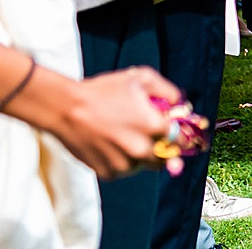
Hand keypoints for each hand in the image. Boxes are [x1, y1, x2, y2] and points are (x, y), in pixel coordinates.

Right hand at [55, 66, 183, 178]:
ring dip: (140, 156)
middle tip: (153, 139)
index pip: (181, 140)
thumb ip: (167, 91)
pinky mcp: (107, 172)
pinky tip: (111, 145)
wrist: (66, 108)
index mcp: (153, 126)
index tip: (185, 139)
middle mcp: (141, 149)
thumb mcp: (141, 78)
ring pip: (142, 165)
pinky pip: (123, 171)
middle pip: (164, 158)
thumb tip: (179, 104)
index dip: (184, 139)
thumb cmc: (103, 91)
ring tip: (125, 137)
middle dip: (163, 149)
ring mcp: (123, 163)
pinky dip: (122, 162)